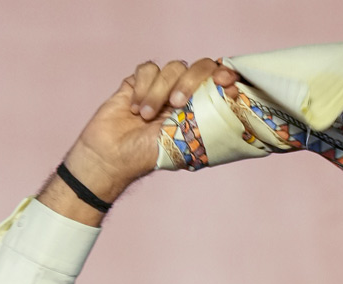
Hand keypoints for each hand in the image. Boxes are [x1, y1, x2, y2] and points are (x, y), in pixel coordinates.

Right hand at [41, 58, 238, 223]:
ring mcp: (160, 87)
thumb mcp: (186, 140)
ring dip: (158, 93)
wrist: (112, 157)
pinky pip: (147, 69)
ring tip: (144, 117)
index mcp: (200, 108)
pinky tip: (133, 108)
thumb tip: (231, 94)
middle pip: (199, 67)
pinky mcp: (137, 82)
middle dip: (190, 81)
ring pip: (172, 68)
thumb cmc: (150, 156)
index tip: (224, 82)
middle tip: (176, 103)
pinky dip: (142, 87)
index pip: (219, 82)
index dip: (224, 75)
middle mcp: (183, 94)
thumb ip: (207, 116)